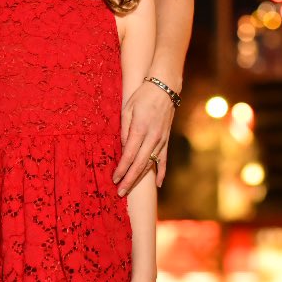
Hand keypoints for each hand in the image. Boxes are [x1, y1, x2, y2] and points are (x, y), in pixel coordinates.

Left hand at [112, 80, 175, 194]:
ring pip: (150, 164)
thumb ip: (124, 130)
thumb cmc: (143, 96)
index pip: (129, 155)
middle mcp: (152, 137)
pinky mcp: (166, 140)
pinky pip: (164, 160)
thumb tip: (123, 148)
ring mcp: (161, 140)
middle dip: (129, 180)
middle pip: (139, 164)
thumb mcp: (128, 109)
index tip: (114, 179)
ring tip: (130, 189)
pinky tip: (158, 184)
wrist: (165, 88)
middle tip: (120, 192)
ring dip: (140, 178)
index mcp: (140, 129)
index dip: (122, 169)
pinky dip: (161, 172)